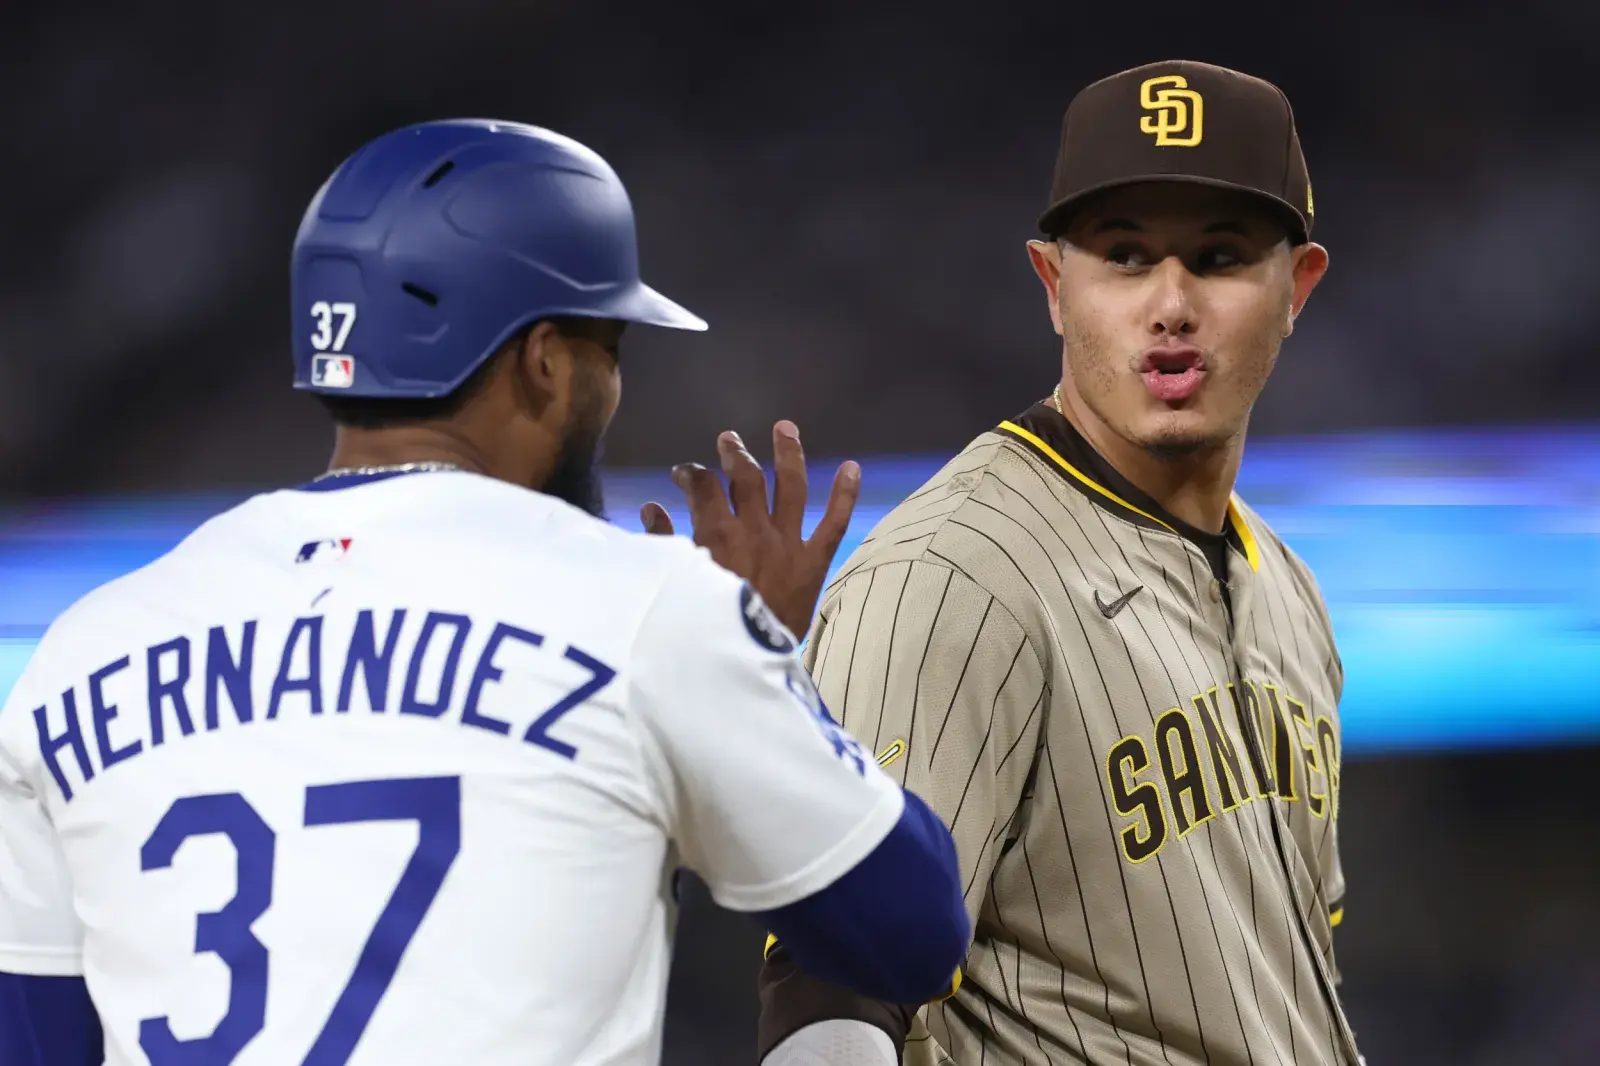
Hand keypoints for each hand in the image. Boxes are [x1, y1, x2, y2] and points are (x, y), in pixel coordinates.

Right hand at [641, 420, 859, 637]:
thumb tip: (652, 509)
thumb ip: (663, 544)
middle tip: (728, 440)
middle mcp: (754, 529)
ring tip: (785, 429)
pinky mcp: (813, 563)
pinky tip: (853, 467)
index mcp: (717, 533)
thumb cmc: (702, 625)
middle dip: (734, 454)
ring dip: (787, 454)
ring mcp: (787, 543)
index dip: (691, 474)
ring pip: (791, 486)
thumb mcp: (675, 583)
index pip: (703, 487)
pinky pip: (833, 524)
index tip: (682, 474)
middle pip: (746, 477)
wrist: (741, 665)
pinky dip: (844, 495)